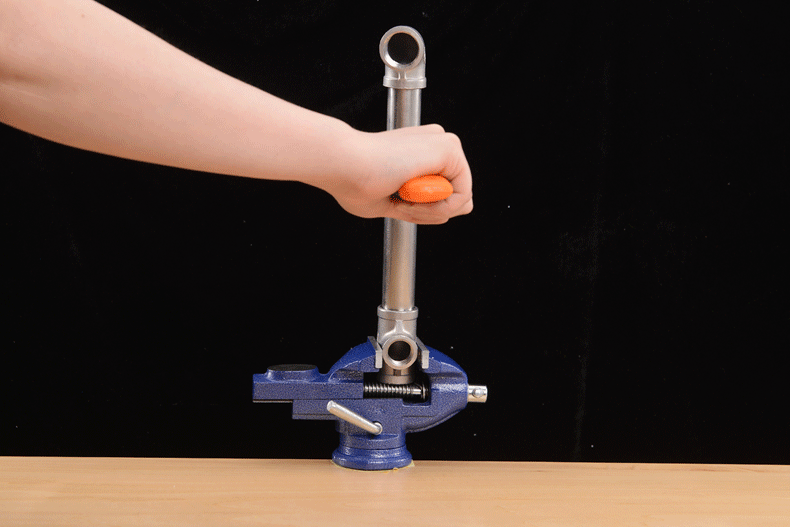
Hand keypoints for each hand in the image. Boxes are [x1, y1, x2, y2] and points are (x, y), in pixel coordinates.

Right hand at [322, 125, 473, 223]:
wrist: (342, 163)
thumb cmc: (354, 181)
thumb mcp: (396, 201)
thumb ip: (425, 205)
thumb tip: (465, 207)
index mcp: (423, 152)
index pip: (446, 194)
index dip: (426, 212)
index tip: (399, 206)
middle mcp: (437, 143)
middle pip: (458, 197)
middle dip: (432, 212)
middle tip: (401, 204)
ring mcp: (445, 143)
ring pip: (461, 198)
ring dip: (430, 211)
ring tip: (402, 198)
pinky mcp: (450, 148)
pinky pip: (462, 195)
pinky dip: (437, 207)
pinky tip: (411, 195)